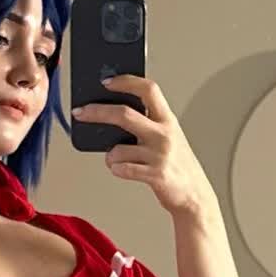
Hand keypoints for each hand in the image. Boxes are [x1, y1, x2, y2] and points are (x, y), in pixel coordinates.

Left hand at [71, 75, 215, 216]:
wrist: (194, 195)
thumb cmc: (177, 165)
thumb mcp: (168, 137)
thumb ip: (148, 124)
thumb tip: (113, 115)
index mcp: (168, 120)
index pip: (148, 89)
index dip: (126, 81)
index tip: (106, 82)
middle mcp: (164, 134)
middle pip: (124, 114)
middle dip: (97, 112)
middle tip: (80, 112)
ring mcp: (159, 154)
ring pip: (118, 148)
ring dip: (110, 155)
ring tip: (116, 160)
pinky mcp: (155, 175)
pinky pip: (122, 169)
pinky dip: (116, 169)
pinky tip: (122, 170)